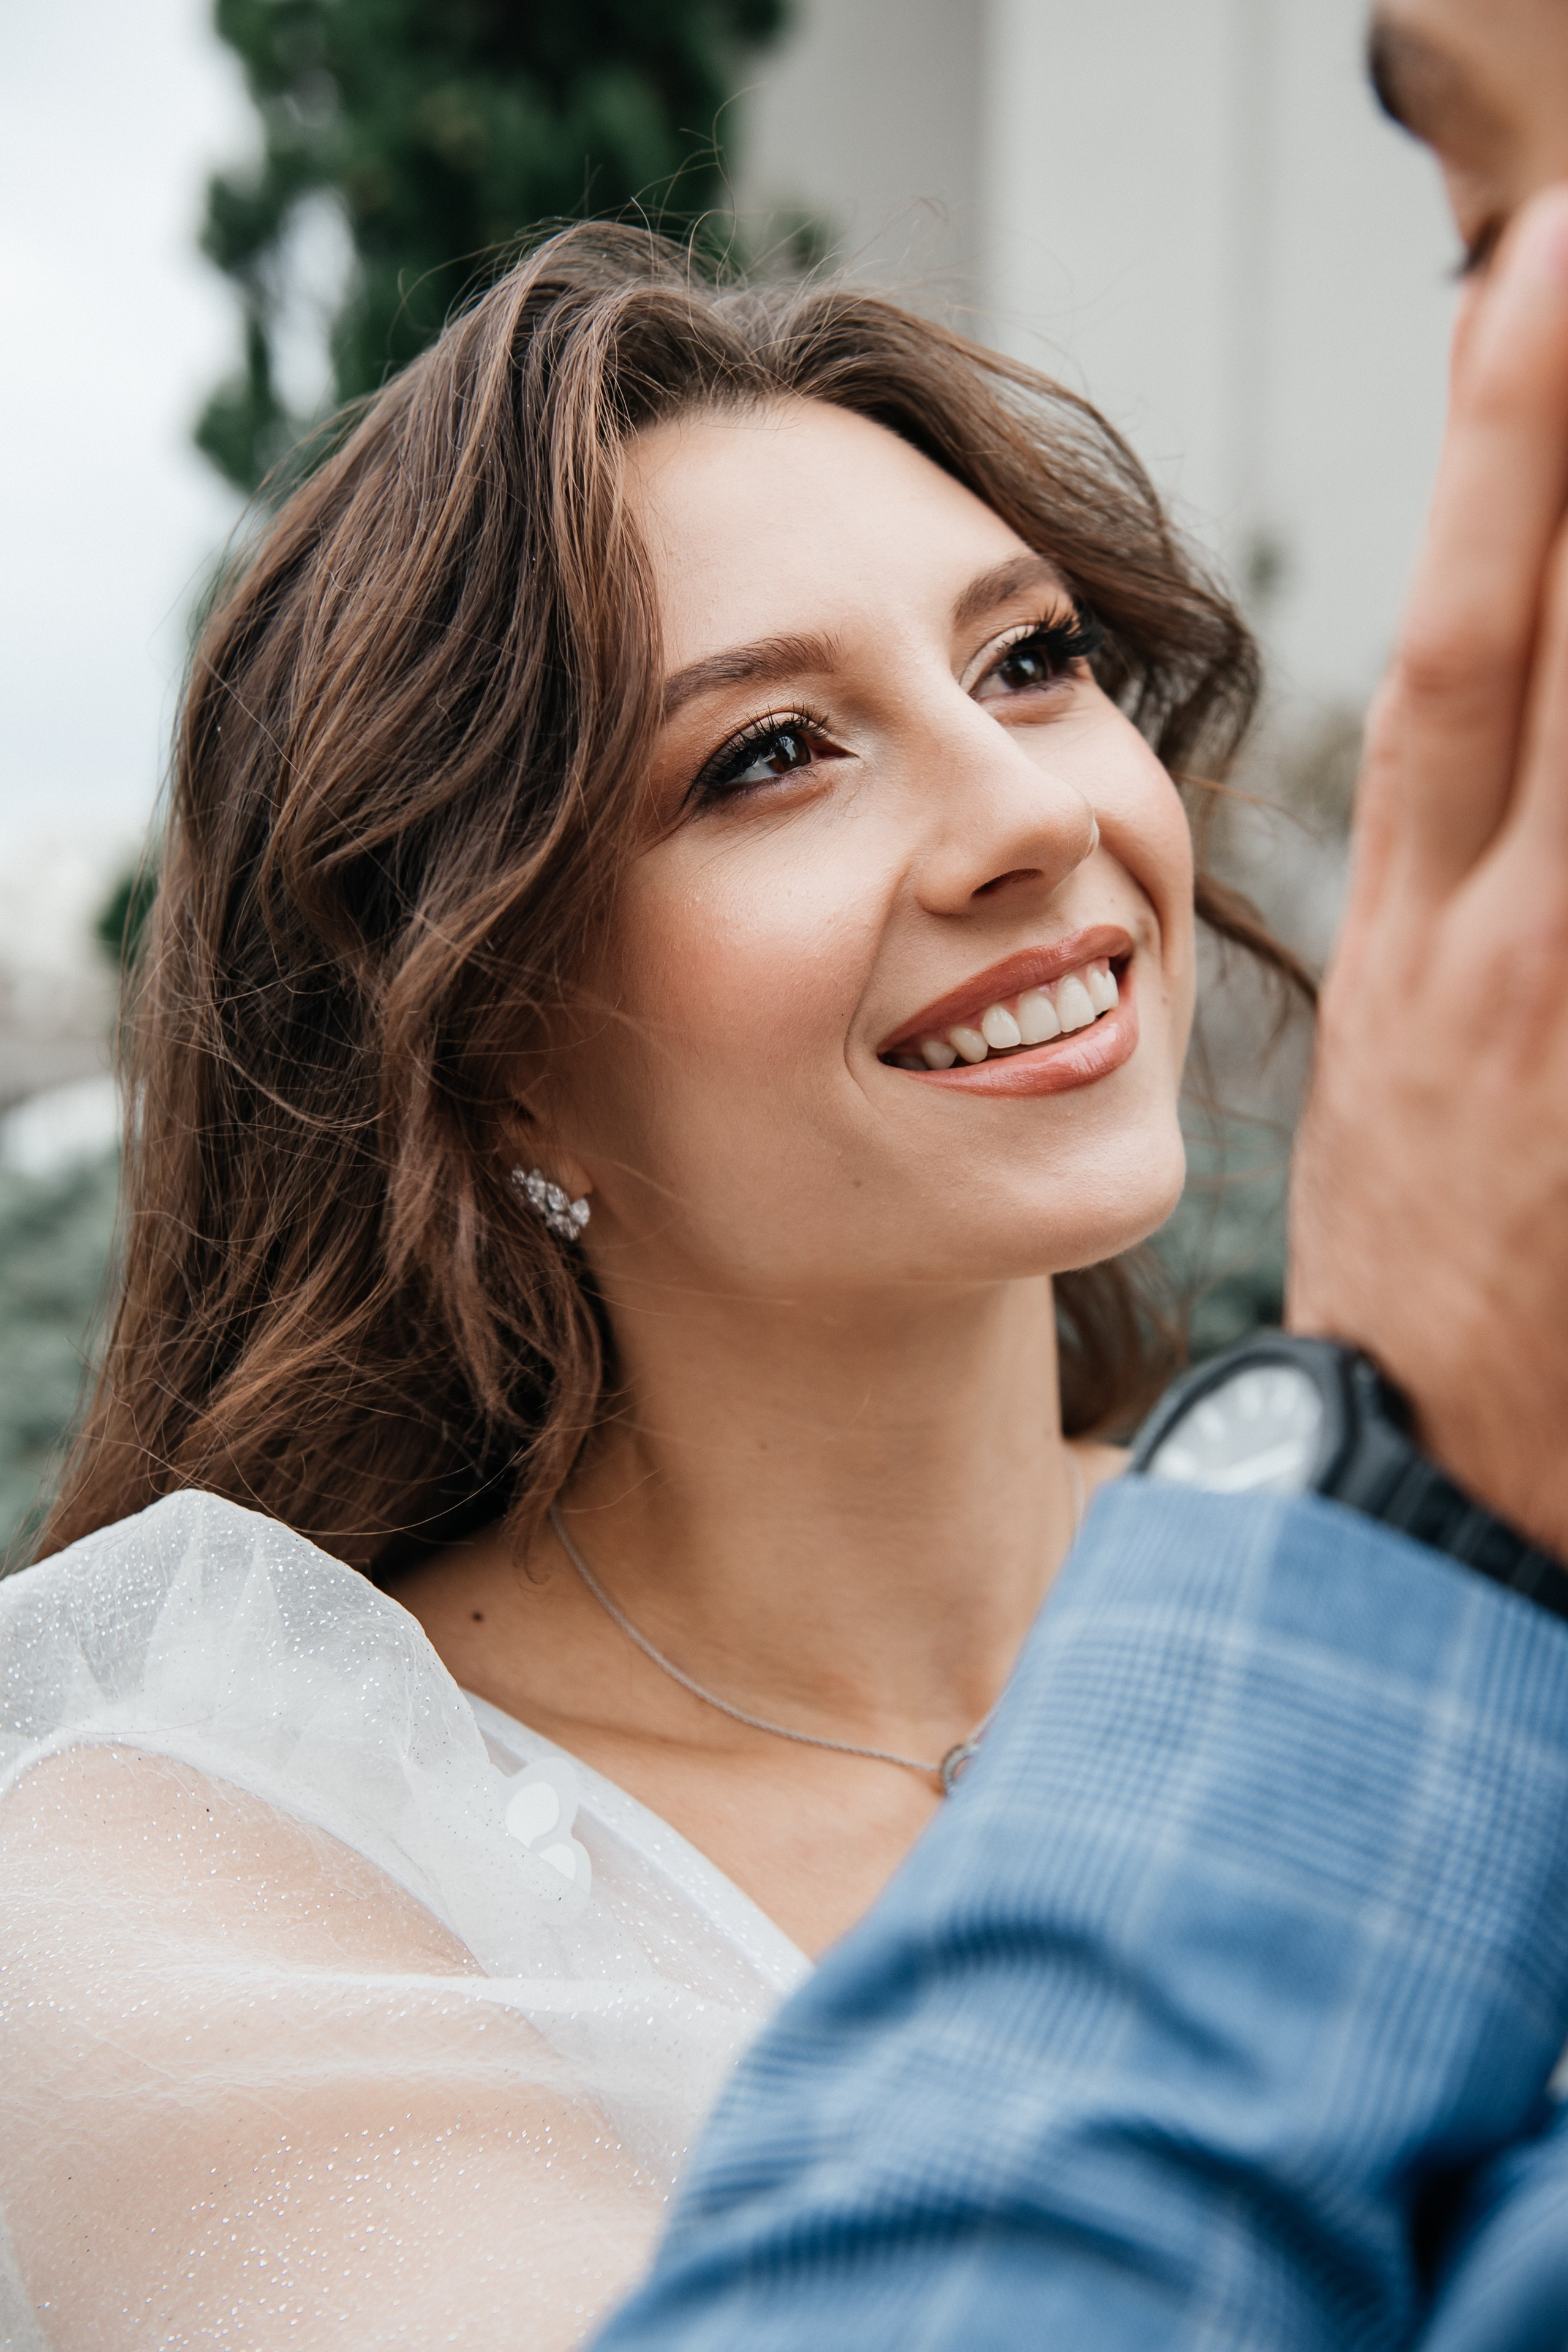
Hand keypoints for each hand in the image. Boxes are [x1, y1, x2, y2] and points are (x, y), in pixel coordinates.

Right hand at [1288, 185, 1567, 1558]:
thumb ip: (1468, 883)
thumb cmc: (1416, 1256)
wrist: (1424, 1474)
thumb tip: (1518, 714)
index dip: (1507, 451)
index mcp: (1417, 932)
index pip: (1464, 649)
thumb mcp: (1400, 1046)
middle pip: (1562, 656)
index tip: (1545, 273)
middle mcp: (1505, 952)